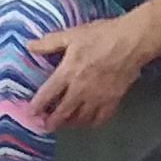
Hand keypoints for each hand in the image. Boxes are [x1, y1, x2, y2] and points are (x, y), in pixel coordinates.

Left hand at [26, 12, 158, 127]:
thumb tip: (29, 46)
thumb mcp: (72, 35)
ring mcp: (97, 98)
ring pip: (80, 119)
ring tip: (65, 123)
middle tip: (46, 125)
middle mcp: (80, 90)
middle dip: (52, 121)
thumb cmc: (101, 35)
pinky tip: (88, 121)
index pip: (47, 95)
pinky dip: (92, 122)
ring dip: (70, 123)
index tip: (31, 113)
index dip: (37, 106)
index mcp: (67, 73)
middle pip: (62, 113)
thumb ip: (49, 42)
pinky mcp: (113, 100)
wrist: (131, 42)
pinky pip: (100, 118)